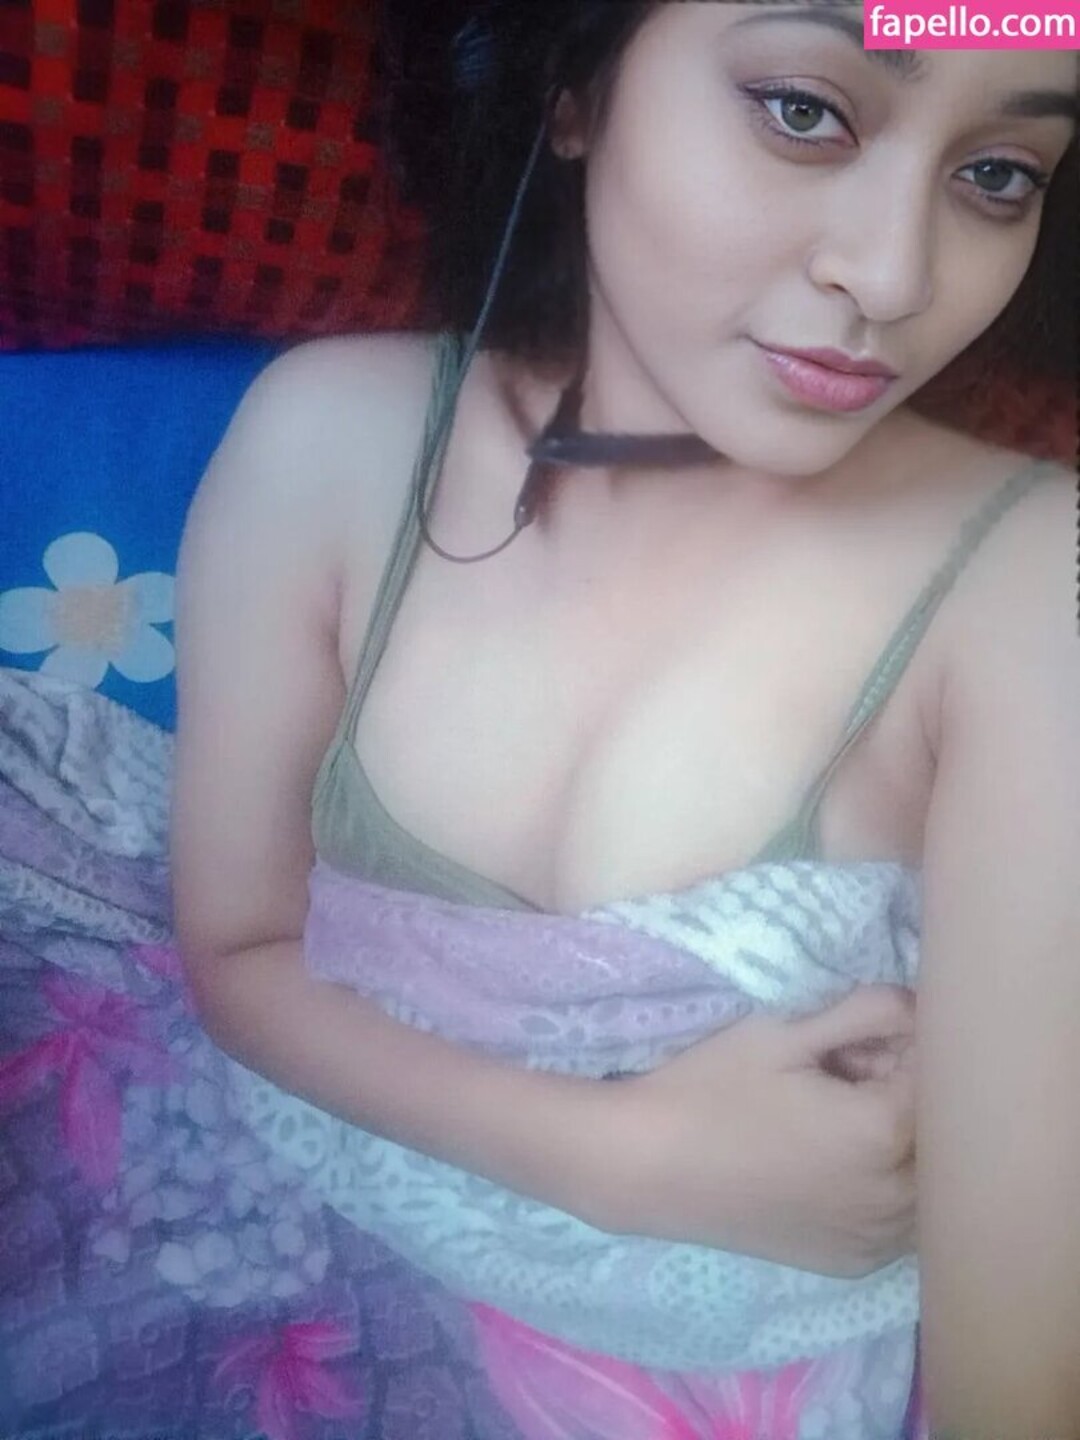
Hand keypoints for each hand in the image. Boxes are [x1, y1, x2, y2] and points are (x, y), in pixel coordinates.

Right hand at [597, 985, 915, 1277]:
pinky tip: (828, 1165)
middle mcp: (895, 1198)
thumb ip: (866, 1012)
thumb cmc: (711, 1088)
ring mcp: (874, 1240)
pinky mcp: (851, 1262)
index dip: (899, 1048)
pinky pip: (897, 1221)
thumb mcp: (784, 1032)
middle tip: (840, 1074)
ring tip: (834, 1121)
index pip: (935, 1076)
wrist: (648, 1166)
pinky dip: (883, 1189)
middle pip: (937, 1131)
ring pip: (925, 1181)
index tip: (851, 1042)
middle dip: (904, 1095)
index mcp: (884, 1133)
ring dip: (900, 1145)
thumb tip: (920, 1005)